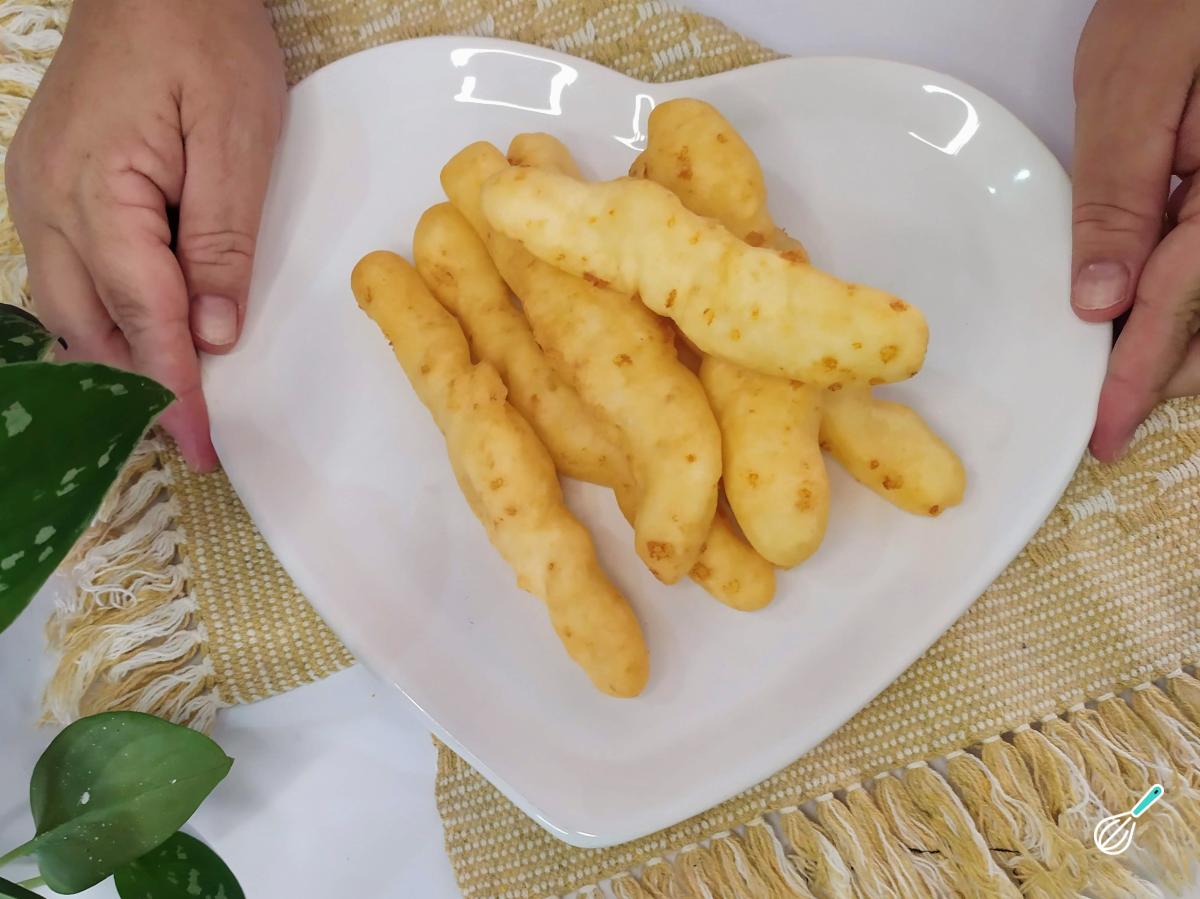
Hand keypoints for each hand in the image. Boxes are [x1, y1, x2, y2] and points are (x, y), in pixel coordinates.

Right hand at [6, 0, 283, 469]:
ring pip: (69, 309)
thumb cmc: (202, 39)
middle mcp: (48, 202)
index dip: (173, 391)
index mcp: (98, 193)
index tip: (200, 447)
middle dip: (138, 388)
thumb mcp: (236, 139)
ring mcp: (37, 192)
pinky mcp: (48, 185)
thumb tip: (213, 333)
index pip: (143, 320)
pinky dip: (104, 315)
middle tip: (192, 432)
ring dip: (117, 357)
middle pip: (90, 329)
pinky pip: (67, 274)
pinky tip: (138, 332)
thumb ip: (222, 243)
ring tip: (170, 396)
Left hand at [1072, 0, 1199, 460]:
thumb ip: (1119, 197)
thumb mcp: (1133, 90)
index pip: (1182, 304)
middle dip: (1166, 371)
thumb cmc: (1178, 3)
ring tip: (1130, 371)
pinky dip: (1193, 302)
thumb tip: (1100, 300)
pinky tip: (1155, 309)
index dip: (1141, 377)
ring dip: (1184, 342)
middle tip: (1110, 405)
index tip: (1107, 431)